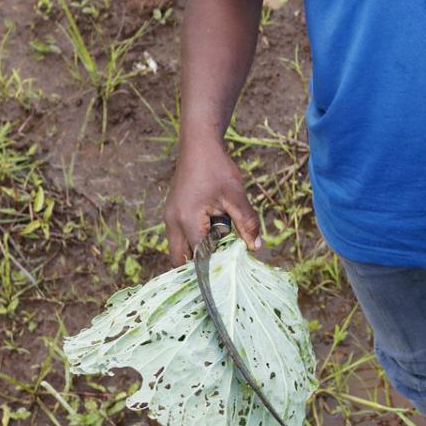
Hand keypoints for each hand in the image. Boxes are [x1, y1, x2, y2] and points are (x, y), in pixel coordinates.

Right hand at [164, 137, 262, 265]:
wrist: (199, 145)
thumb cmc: (218, 169)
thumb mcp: (236, 197)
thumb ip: (247, 223)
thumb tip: (255, 248)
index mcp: (187, 221)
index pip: (197, 257)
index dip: (212, 270)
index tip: (225, 280)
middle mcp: (173, 222)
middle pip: (179, 259)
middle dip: (198, 267)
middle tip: (220, 269)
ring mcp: (170, 217)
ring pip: (178, 248)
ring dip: (196, 252)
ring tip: (220, 249)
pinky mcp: (173, 212)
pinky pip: (179, 235)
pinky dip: (193, 241)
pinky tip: (213, 235)